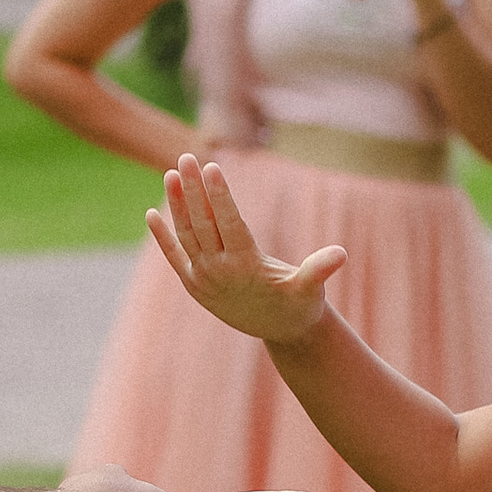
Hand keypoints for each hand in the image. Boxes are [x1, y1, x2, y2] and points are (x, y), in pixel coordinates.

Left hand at [149, 153, 345, 343]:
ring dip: (176, 204)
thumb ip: (319, 270)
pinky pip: (174, 256)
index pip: (230, 224)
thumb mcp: (310, 289)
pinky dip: (162, 237)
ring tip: (170, 174)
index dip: (220, 196)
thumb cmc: (301, 305)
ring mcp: (203, 279)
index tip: (212, 167)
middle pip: (202, 223)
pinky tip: (151, 213)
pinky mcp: (195, 286)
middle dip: (193, 189)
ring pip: (186, 235)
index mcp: (247, 266)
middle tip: (185, 157)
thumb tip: (340, 255)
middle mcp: (220, 271)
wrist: (282, 334)